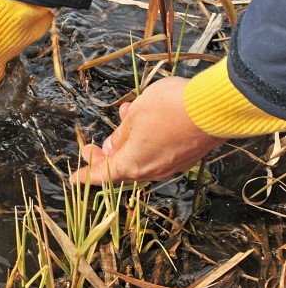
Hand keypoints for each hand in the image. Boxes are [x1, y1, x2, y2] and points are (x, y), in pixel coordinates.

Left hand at [71, 76, 225, 184]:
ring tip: (121, 118)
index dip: (85, 176)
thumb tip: (111, 149)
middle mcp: (152, 171)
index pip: (102, 176)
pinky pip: (158, 153)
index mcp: (133, 164)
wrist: (216, 108)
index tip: (72, 179)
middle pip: (121, 169)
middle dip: (103, 158)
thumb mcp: (135, 115)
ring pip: (141, 158)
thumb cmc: (169, 108)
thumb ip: (120, 135)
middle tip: (89, 148)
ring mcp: (172, 165)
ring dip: (126, 143)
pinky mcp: (187, 156)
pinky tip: (145, 121)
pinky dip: (146, 141)